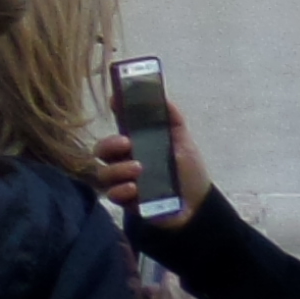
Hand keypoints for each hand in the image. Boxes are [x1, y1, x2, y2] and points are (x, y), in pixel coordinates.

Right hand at [93, 100, 216, 223]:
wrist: (198, 203)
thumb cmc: (188, 170)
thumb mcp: (183, 141)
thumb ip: (172, 118)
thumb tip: (161, 94)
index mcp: (135, 145)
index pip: (116, 126)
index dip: (113, 114)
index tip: (116, 102)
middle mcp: (123, 162)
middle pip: (101, 151)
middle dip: (109, 144)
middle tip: (126, 143)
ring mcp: (123, 182)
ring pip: (103, 174)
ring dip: (117, 169)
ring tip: (138, 169)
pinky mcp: (127, 202)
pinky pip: (112, 195)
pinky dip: (120, 190)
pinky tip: (134, 188)